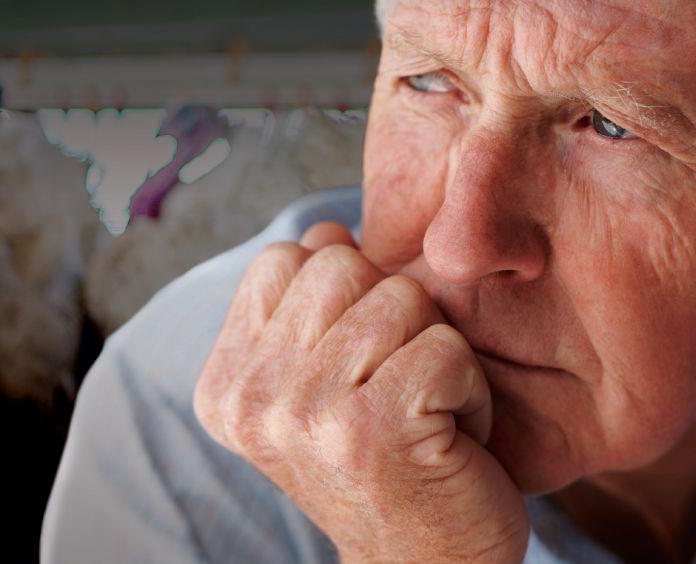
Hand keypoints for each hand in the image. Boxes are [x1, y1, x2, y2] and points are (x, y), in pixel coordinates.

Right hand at [194, 222, 528, 562]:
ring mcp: (305, 411)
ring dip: (435, 355)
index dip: (342, 296)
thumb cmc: (379, 466)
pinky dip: (468, 392)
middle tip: (395, 389)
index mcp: (226, 380)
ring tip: (422, 415)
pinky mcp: (372, 428)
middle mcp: (251, 396)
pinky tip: (448, 439)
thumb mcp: (321, 382)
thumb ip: (308, 305)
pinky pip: (445, 347)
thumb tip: (326, 228)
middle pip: (344, 265)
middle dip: (392, 317)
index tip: (354, 368)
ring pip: (402, 299)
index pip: (283, 259)